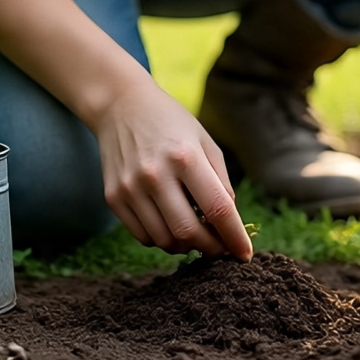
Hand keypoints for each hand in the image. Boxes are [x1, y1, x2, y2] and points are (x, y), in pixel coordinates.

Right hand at [93, 74, 253, 260]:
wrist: (120, 106)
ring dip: (185, 245)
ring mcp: (131, 188)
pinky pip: (143, 236)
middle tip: (219, 247)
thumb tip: (230, 223)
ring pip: (164, 240)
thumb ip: (220, 181)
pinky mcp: (114, 198)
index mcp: (185, 157)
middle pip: (189, 233)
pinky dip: (161, 238)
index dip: (235, 237)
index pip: (217, 208)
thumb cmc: (170, 122)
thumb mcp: (204, 141)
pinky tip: (169, 223)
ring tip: (194, 232)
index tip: (245, 254)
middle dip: (210, 248)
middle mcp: (155, 174)